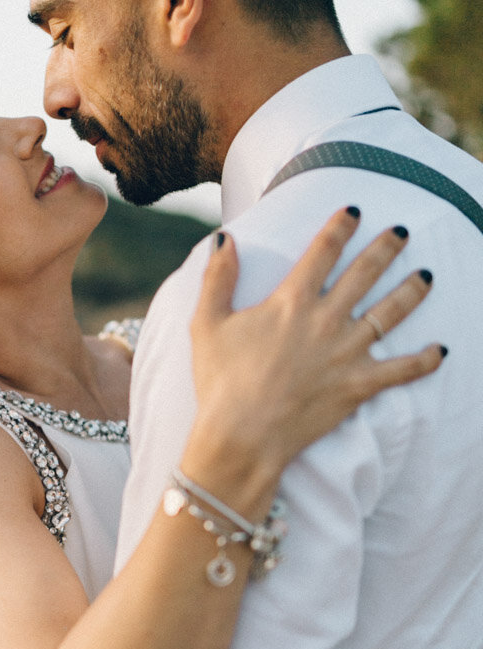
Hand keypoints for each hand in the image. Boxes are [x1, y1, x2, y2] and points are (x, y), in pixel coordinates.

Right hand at [187, 208, 444, 492]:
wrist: (242, 437)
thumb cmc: (220, 382)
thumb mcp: (207, 324)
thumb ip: (218, 278)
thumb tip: (224, 238)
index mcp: (291, 302)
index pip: (323, 252)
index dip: (340, 227)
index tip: (354, 211)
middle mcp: (326, 320)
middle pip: (365, 274)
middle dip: (386, 248)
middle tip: (402, 232)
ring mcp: (346, 353)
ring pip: (390, 314)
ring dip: (412, 291)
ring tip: (427, 275)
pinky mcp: (359, 386)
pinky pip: (401, 371)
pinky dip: (425, 361)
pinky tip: (441, 350)